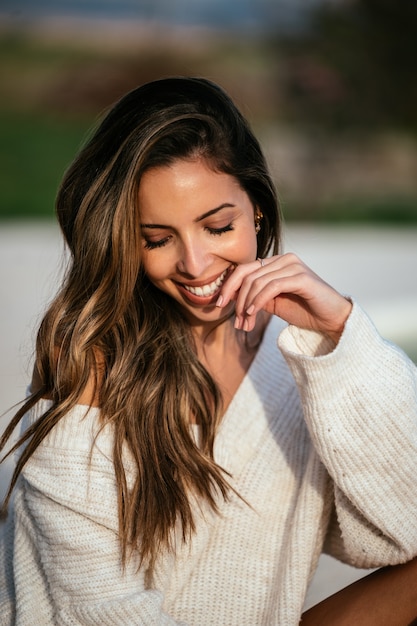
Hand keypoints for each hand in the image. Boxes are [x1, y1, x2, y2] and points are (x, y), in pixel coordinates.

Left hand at [217, 254, 351, 341]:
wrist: (332, 319)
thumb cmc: (304, 311)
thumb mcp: (273, 303)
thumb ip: (255, 297)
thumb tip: (230, 299)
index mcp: (276, 263)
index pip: (244, 269)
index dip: (228, 286)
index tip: (218, 304)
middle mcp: (284, 259)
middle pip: (247, 275)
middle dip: (236, 299)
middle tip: (235, 321)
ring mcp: (294, 266)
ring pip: (257, 282)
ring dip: (246, 305)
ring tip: (244, 322)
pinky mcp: (302, 277)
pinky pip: (272, 286)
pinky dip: (258, 300)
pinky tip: (252, 313)